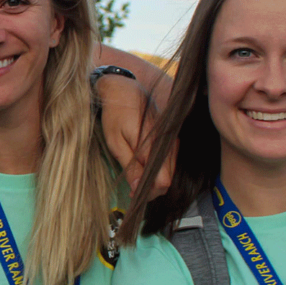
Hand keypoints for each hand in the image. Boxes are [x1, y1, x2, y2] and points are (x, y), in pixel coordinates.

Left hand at [97, 74, 172, 199]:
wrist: (124, 89)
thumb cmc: (115, 114)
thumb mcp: (115, 142)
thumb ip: (130, 166)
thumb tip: (138, 188)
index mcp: (154, 146)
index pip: (162, 181)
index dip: (149, 192)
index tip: (134, 195)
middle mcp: (167, 144)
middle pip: (168, 178)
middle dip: (152, 189)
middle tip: (133, 191)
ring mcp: (170, 140)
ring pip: (170, 170)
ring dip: (155, 179)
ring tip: (136, 180)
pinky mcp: (169, 137)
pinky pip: (169, 160)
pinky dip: (159, 168)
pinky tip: (144, 169)